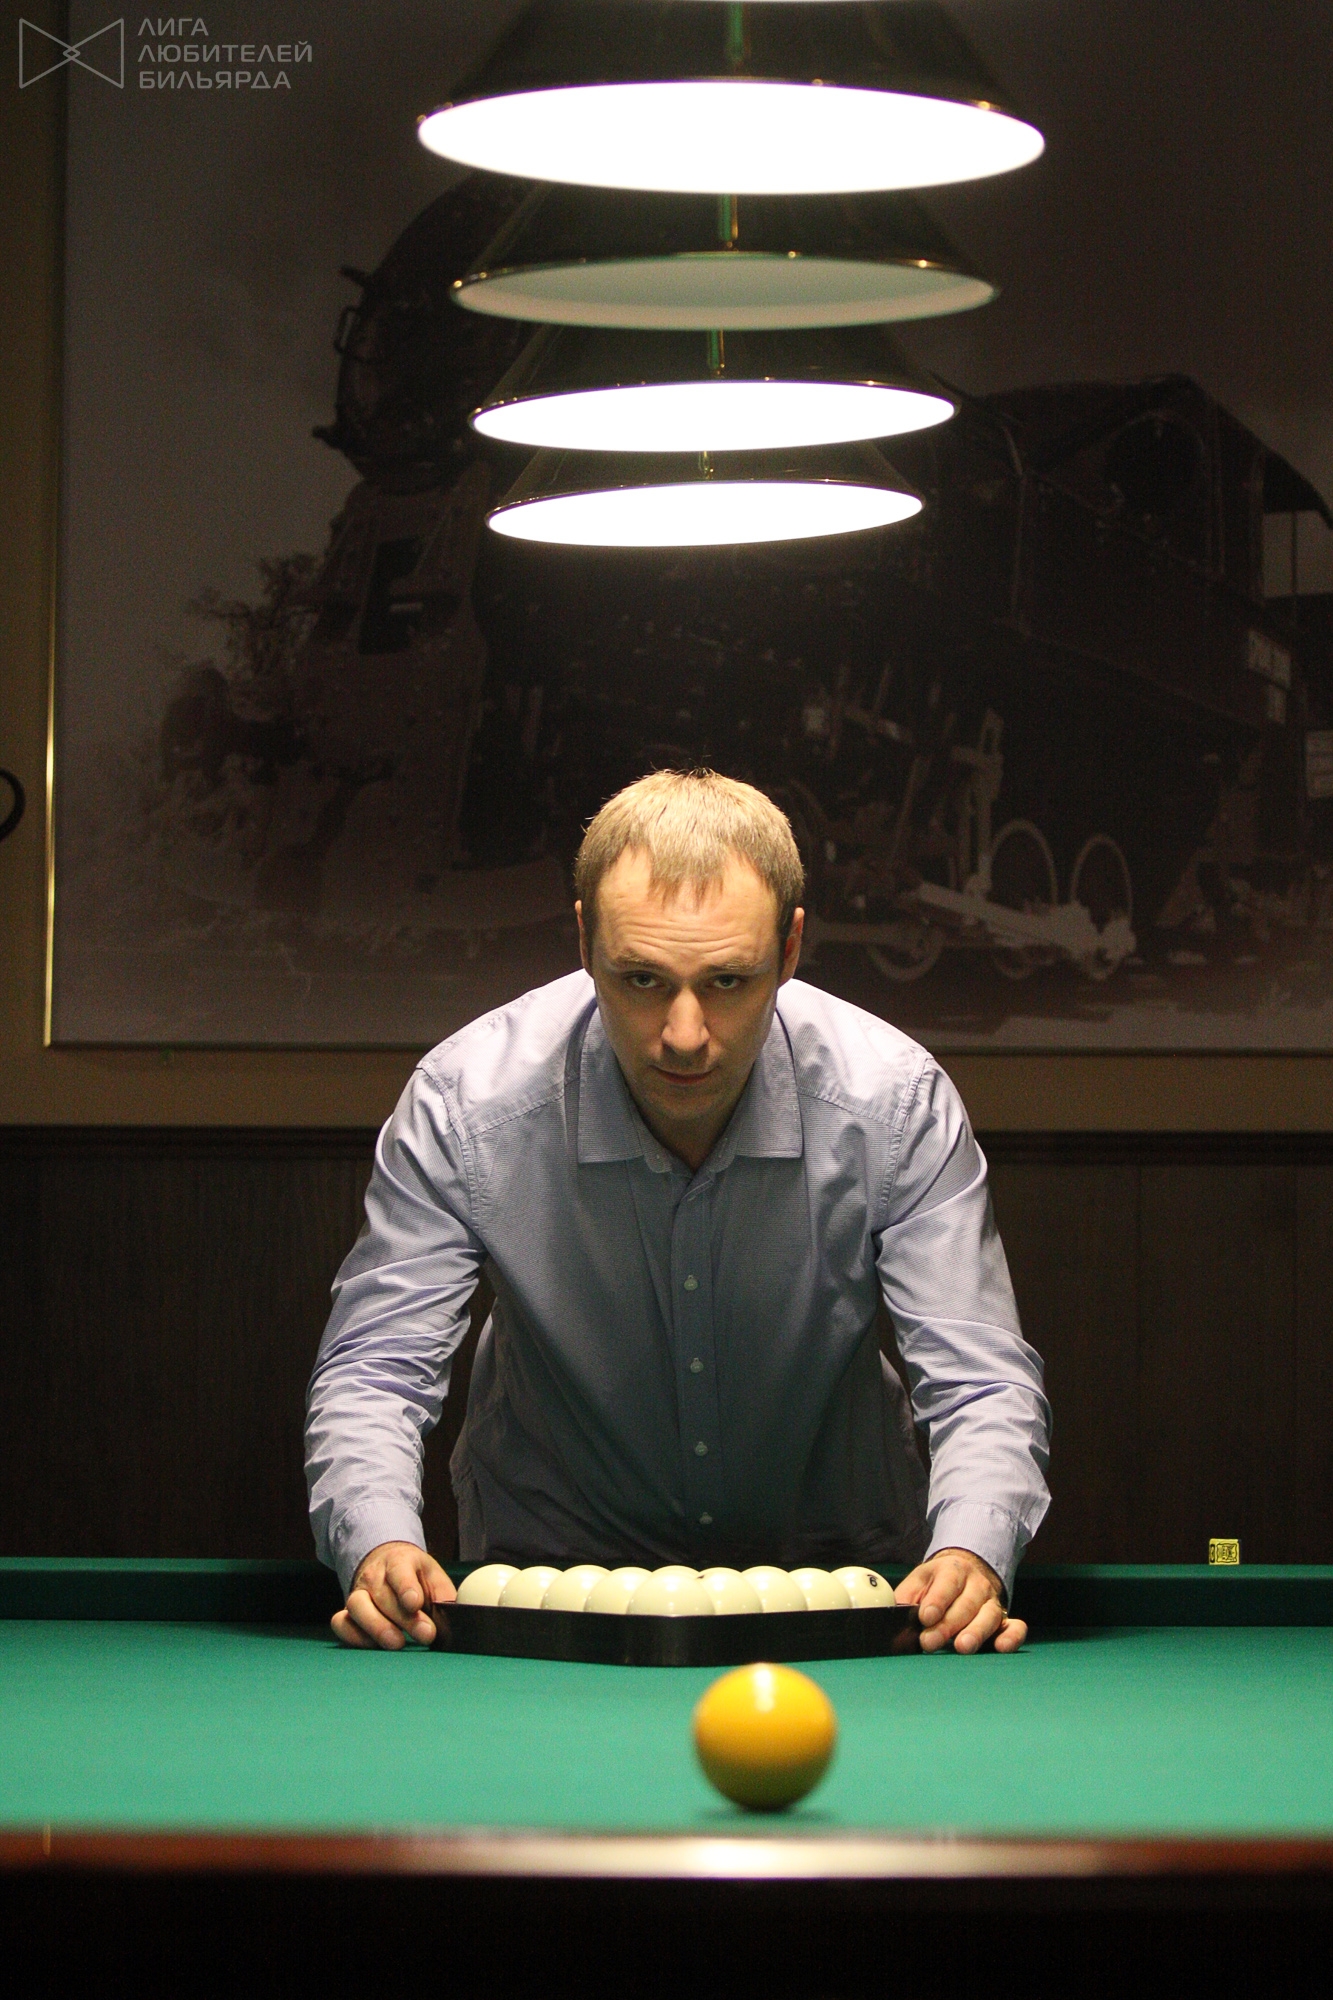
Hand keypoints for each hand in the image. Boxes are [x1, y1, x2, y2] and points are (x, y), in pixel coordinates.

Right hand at [332, 1541, 454, 1649]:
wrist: (385, 1563)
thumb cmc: (414, 1576)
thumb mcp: (433, 1575)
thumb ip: (443, 1593)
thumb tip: (454, 1615)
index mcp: (398, 1561)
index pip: (399, 1571)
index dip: (406, 1587)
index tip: (415, 1603)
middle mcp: (374, 1575)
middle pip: (382, 1595)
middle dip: (404, 1618)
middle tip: (426, 1635)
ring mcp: (357, 1593)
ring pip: (357, 1606)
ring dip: (377, 1627)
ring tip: (398, 1644)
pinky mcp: (346, 1612)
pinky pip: (340, 1623)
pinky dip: (354, 1636)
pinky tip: (374, 1645)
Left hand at [894, 1547, 1025, 1654]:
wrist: (967, 1570)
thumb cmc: (937, 1582)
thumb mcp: (919, 1581)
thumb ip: (906, 1596)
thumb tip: (890, 1612)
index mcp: (953, 1570)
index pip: (947, 1584)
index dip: (937, 1600)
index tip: (925, 1616)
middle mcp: (976, 1584)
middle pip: (965, 1604)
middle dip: (948, 1625)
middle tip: (930, 1642)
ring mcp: (993, 1602)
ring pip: (989, 1616)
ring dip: (976, 1632)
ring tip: (962, 1647)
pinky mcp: (1005, 1619)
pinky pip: (1015, 1627)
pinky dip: (1012, 1638)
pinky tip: (1001, 1648)